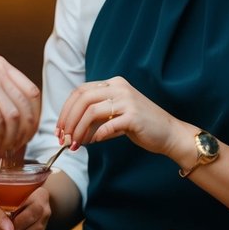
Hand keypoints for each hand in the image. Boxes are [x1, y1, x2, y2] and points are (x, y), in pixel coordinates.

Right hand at [0, 56, 40, 163]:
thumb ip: (4, 105)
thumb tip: (27, 130)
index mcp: (0, 65)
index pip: (32, 92)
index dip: (34, 117)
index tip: (28, 135)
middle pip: (27, 105)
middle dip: (25, 132)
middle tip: (16, 149)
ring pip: (14, 118)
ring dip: (10, 141)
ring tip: (0, 154)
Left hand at [56, 76, 179, 155]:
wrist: (169, 133)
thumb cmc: (140, 126)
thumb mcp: (115, 116)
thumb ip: (94, 118)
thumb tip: (69, 132)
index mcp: (113, 84)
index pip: (80, 91)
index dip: (65, 110)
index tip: (59, 129)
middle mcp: (119, 88)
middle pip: (82, 99)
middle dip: (68, 120)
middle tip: (63, 138)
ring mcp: (127, 100)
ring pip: (91, 111)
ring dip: (79, 130)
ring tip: (76, 144)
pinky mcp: (134, 116)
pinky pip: (107, 125)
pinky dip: (97, 135)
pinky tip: (95, 142)